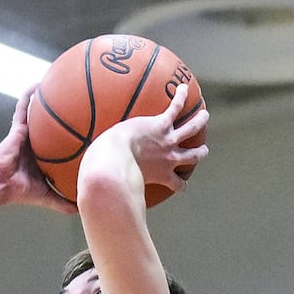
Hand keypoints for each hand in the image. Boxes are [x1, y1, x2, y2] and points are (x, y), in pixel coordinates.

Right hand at [0, 84, 78, 214]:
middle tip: (82, 99)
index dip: (73, 134)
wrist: (0, 186)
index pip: (61, 143)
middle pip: (54, 124)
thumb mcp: (47, 196)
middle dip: (65, 112)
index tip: (89, 124)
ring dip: (47, 98)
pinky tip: (37, 84)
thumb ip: (63, 202)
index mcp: (44, 156)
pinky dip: (29, 96)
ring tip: (60, 82)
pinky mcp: (17, 128)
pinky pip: (24, 108)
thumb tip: (83, 210)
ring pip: (40, 113)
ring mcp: (26, 134)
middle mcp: (37, 142)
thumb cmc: (20, 191)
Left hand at [94, 83, 208, 194]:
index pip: (177, 184)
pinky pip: (175, 108)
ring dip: (199, 121)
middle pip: (193, 156)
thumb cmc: (111, 175)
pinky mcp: (160, 124)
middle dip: (200, 153)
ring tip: (204, 115)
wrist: (113, 157)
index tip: (182, 183)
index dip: (181, 184)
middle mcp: (170, 157)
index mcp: (162, 175)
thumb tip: (89, 206)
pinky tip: (184, 87)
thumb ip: (114, 192)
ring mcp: (167, 140)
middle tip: (203, 149)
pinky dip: (181, 97)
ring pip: (191, 129)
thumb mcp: (118, 185)